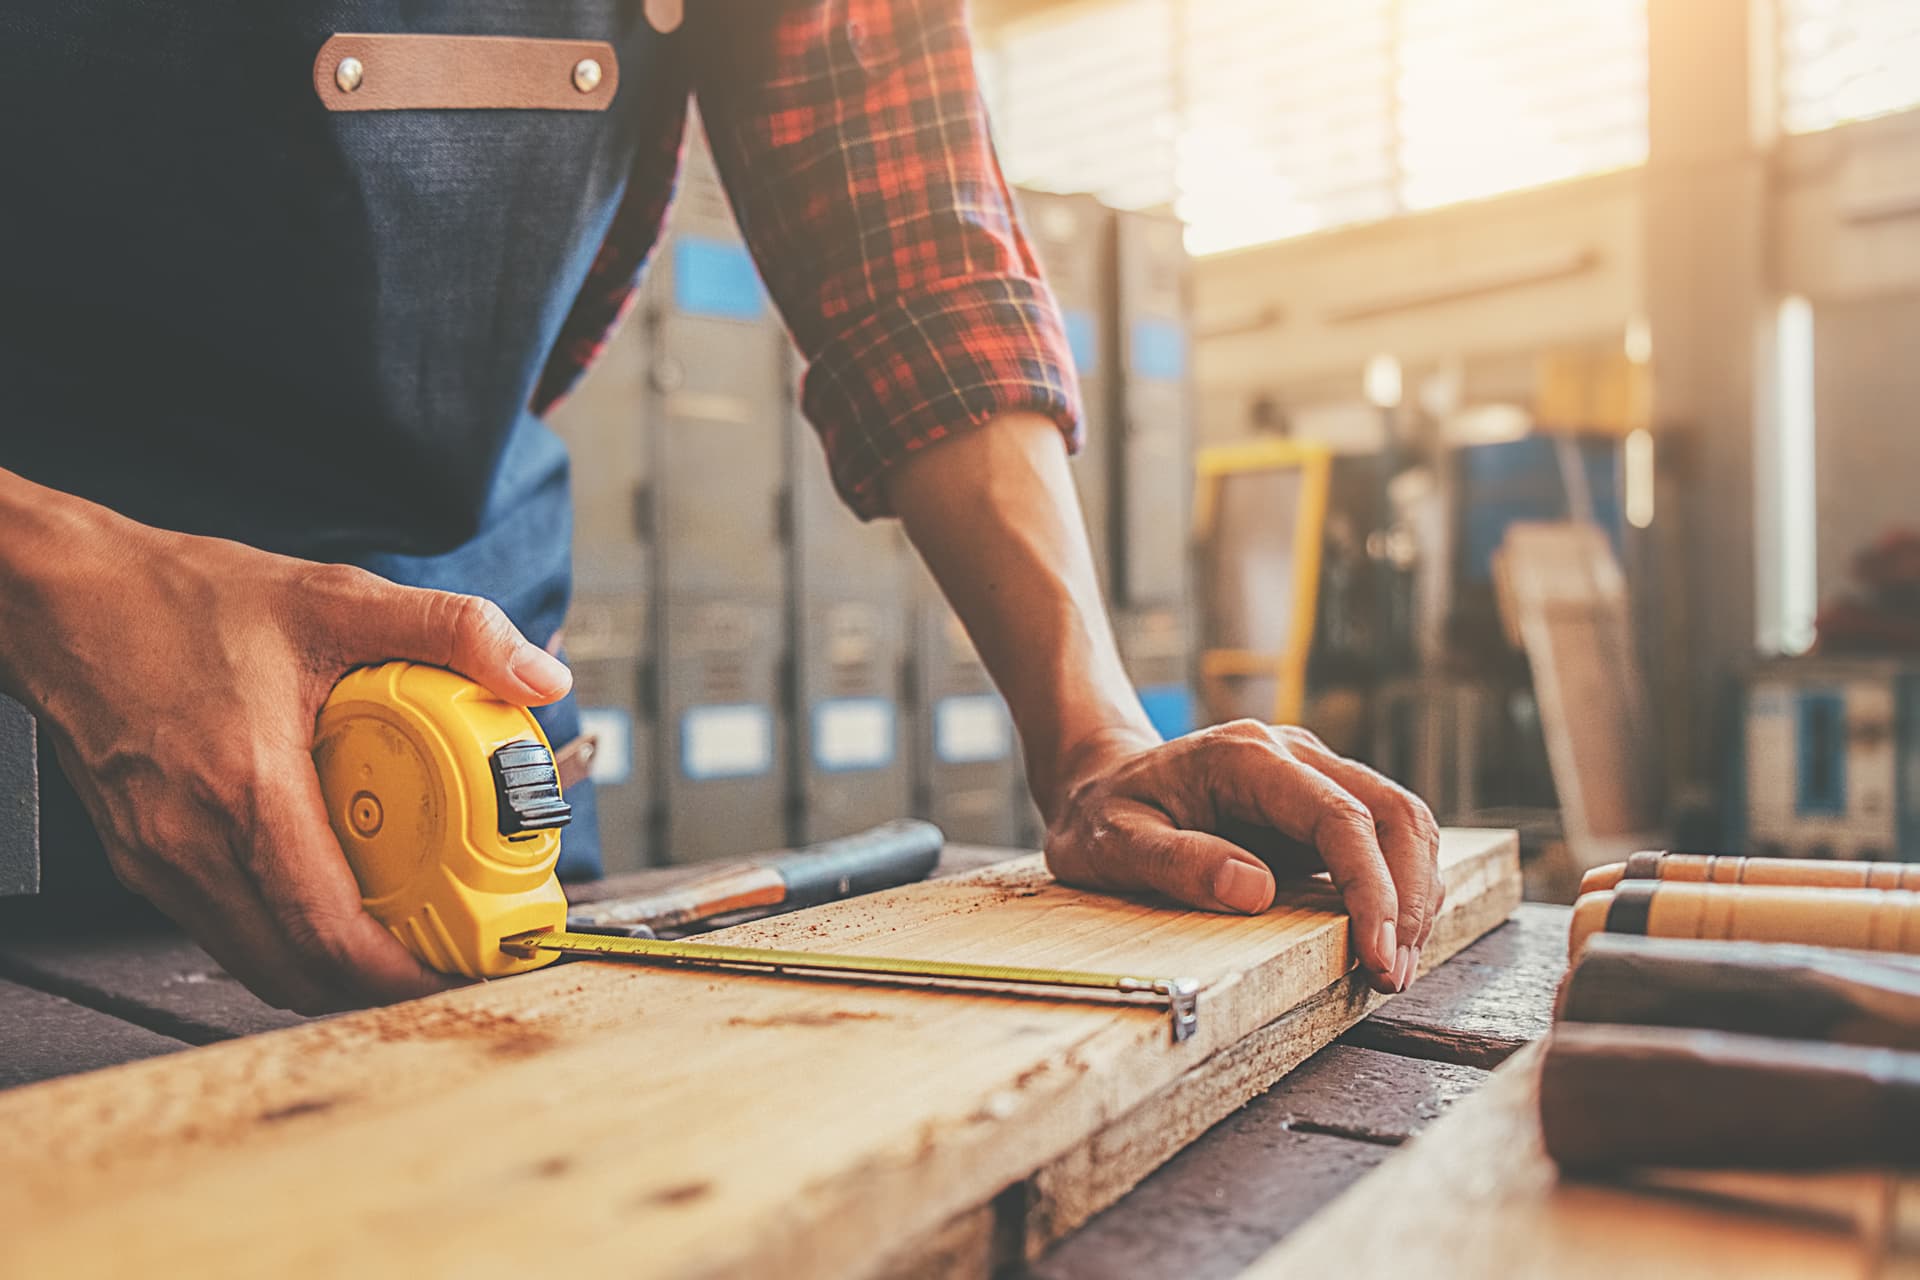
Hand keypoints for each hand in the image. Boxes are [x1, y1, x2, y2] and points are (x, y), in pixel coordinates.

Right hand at [7, 502, 571, 1012]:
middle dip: (376, 984)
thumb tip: (539, 674)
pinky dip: (282, 934)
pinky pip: (223, 928)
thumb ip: (450, 629)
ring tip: (398, 936)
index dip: (400, 971)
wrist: (64, 597)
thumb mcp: (333, 597)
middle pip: (294, 970)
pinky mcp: (141, 860)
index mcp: (245, 786)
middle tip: (444, 960)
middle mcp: (190, 841)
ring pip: (254, 960)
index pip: (328, 929)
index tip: (460, 967)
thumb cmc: (181, 599)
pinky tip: (328, 896)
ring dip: (328, 966)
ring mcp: (156, 859)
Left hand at [1042, 720, 1442, 992]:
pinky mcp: (1320, 803)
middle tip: (1393, 974)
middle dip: (1409, 897)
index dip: (1371, 888)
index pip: (1340, 817)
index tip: (1378, 954)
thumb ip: (1178, 862)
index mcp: (1247, 756)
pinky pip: (1383, 837)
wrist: (1099, 783)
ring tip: (1395, 967)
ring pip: (1402, 821)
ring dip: (1415, 894)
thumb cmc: (1101, 815)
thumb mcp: (1114, 842)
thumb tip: (1253, 891)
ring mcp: (1314, 774)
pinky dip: (1399, 886)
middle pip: (1393, 812)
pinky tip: (1387, 937)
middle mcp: (1294, 754)